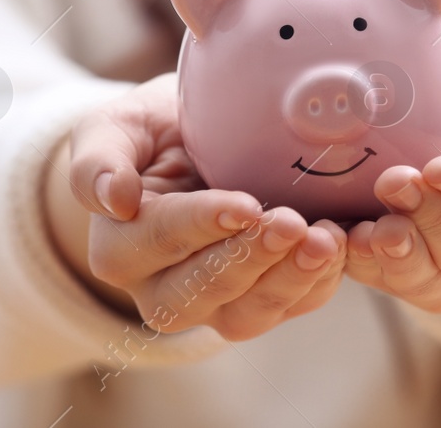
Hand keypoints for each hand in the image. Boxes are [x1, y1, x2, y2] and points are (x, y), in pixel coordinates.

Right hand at [47, 73, 346, 341]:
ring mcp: (214, 302)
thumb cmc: (156, 132)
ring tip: (327, 240)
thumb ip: (99, 158)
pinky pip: (290, 307)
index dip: (202, 225)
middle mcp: (160, 288)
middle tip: (291, 221)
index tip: (245, 205)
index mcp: (120, 246)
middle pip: (199, 292)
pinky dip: (318, 281)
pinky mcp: (261, 301)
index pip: (158, 241)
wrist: (201, 143)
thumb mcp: (118, 127)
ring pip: (245, 314)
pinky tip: (341, 246)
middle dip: (250, 259)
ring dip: (289, 280)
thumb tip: (113, 197)